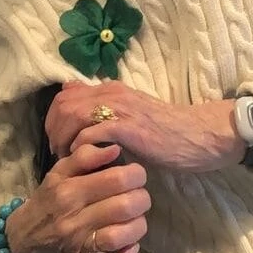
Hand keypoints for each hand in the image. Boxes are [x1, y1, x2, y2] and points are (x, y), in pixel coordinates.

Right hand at [4, 142, 149, 252]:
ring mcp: (78, 246)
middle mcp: (73, 219)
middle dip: (142, 199)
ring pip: (120, 237)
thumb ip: (85, 156)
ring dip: (138, 227)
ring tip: (136, 219)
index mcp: (69, 191)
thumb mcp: (59, 172)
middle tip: (138, 196)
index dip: (136, 174)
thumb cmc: (49, 200)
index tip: (135, 175)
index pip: (117, 179)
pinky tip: (131, 248)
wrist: (25, 237)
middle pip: (125, 207)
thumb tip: (115, 148)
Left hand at [46, 82, 244, 172]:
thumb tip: (80, 122)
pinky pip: (91, 134)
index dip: (53, 118)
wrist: (199, 136)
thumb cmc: (166, 132)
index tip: (57, 140)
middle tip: (59, 153)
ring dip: (65, 141)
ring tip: (70, 159)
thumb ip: (107, 115)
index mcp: (110, 90)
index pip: (65, 95)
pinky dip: (83, 149)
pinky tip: (88, 162)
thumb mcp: (131, 116)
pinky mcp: (128, 128)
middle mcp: (111, 94)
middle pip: (63, 104)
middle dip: (54, 130)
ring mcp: (119, 109)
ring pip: (72, 116)